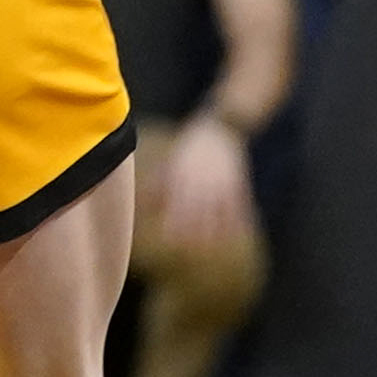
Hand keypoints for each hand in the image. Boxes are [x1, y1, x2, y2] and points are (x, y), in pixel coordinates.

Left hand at [147, 116, 257, 256]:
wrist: (219, 129)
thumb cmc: (190, 150)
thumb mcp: (172, 164)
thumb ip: (158, 185)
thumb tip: (140, 204)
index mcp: (183, 175)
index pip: (177, 202)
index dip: (174, 220)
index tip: (169, 237)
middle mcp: (202, 179)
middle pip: (198, 209)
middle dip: (194, 229)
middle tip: (189, 247)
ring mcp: (220, 180)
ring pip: (218, 210)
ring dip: (215, 229)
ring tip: (211, 245)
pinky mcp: (235, 181)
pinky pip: (237, 204)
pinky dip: (237, 219)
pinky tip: (235, 232)